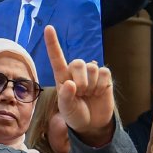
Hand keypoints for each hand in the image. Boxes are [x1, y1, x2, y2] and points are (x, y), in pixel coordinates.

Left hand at [46, 25, 115, 145]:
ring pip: (92, 67)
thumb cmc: (75, 114)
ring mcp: (91, 74)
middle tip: (81, 93)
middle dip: (81, 81)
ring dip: (92, 85)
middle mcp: (75, 72)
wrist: (92, 124)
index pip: (56, 57)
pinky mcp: (104, 76)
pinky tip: (99, 92)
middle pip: (78, 63)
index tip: (48, 28)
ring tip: (89, 94)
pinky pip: (104, 72)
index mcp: (62, 77)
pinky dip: (102, 85)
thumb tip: (70, 84)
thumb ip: (65, 97)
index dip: (52, 43)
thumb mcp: (66, 109)